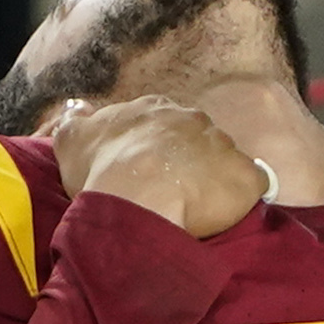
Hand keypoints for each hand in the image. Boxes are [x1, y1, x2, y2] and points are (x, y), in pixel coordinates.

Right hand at [49, 95, 265, 238]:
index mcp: (155, 109)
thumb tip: (76, 108)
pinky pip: (251, 186)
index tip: (148, 172)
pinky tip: (226, 214)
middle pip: (197, 139)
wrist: (139, 196)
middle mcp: (194, 118)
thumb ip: (75, 121)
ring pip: (224, 161)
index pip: (161, 124)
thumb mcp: (72, 141)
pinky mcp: (246, 176)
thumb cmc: (103, 171)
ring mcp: (224, 145)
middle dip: (189, 162)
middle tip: (173, 192)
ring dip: (215, 181)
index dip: (156, 150)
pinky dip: (242, 199)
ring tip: (198, 209)